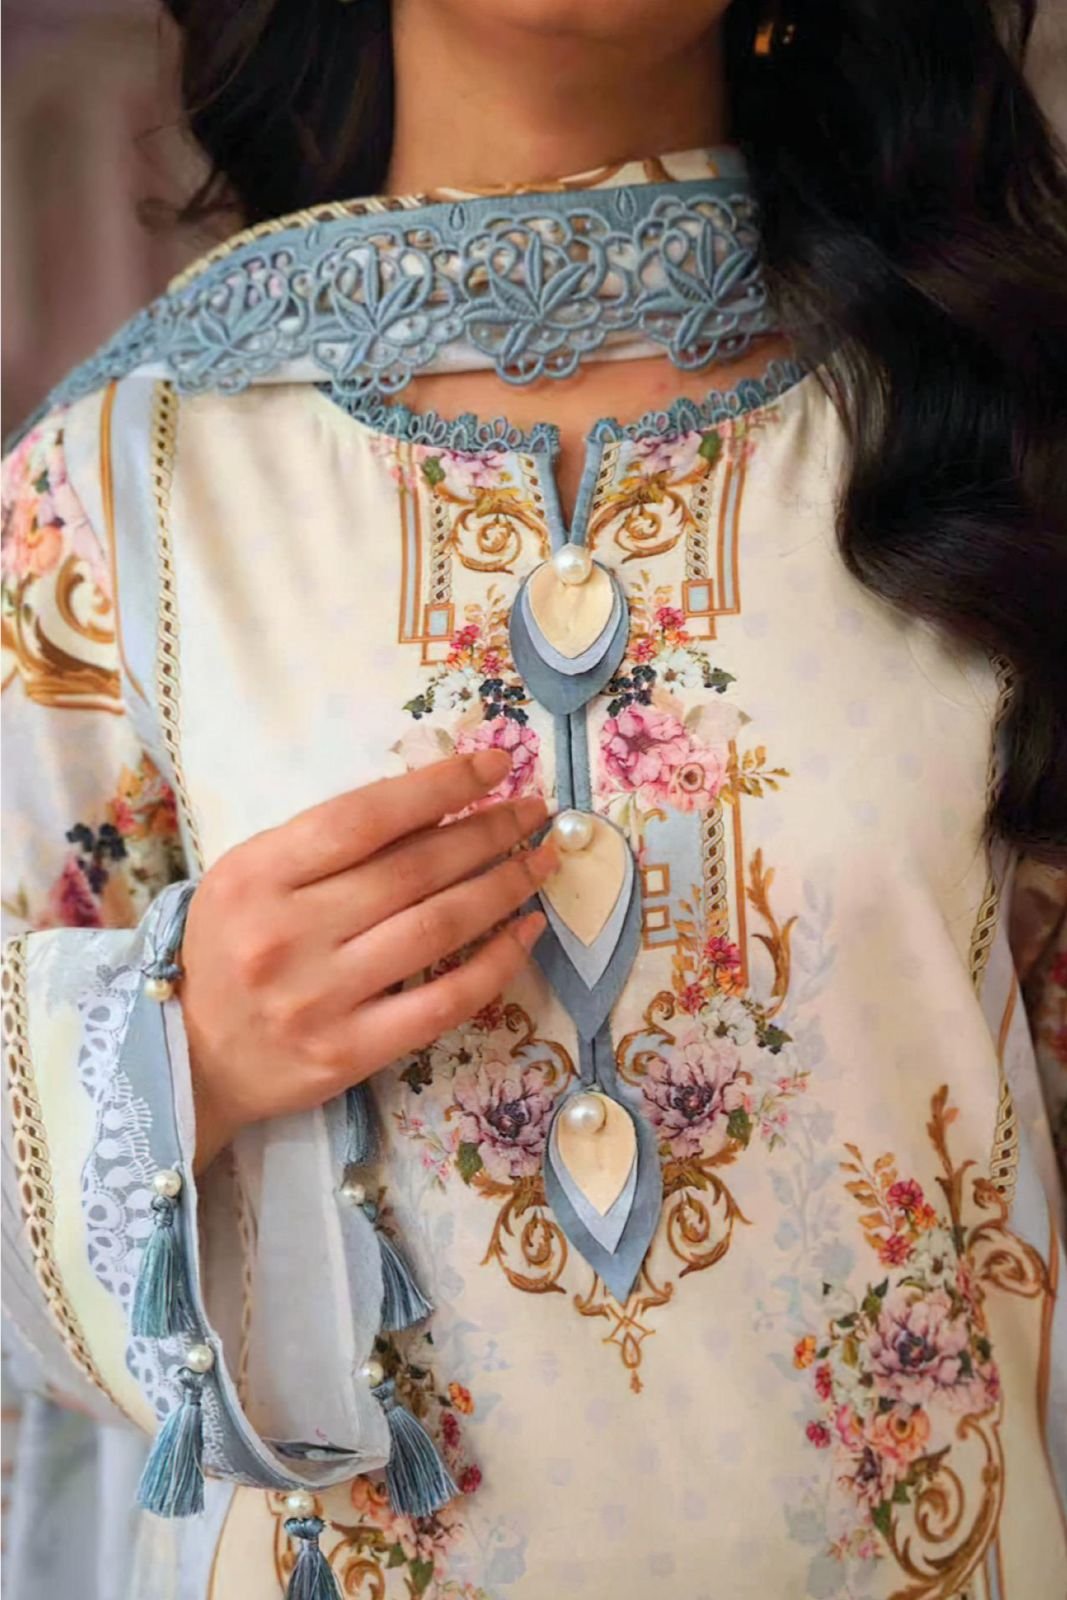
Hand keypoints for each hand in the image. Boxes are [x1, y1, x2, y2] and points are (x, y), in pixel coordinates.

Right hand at [180, 751, 551, 1170]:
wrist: (190, 1059)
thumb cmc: (228, 951)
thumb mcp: (251, 879)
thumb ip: (326, 845)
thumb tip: (435, 801)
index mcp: (256, 876)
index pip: (364, 817)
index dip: (438, 785)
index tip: (494, 764)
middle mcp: (287, 934)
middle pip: (412, 869)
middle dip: (488, 831)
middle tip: (533, 811)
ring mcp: (320, 999)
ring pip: (437, 927)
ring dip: (503, 886)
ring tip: (541, 861)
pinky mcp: (350, 1053)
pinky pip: (444, 1001)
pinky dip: (496, 962)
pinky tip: (527, 930)